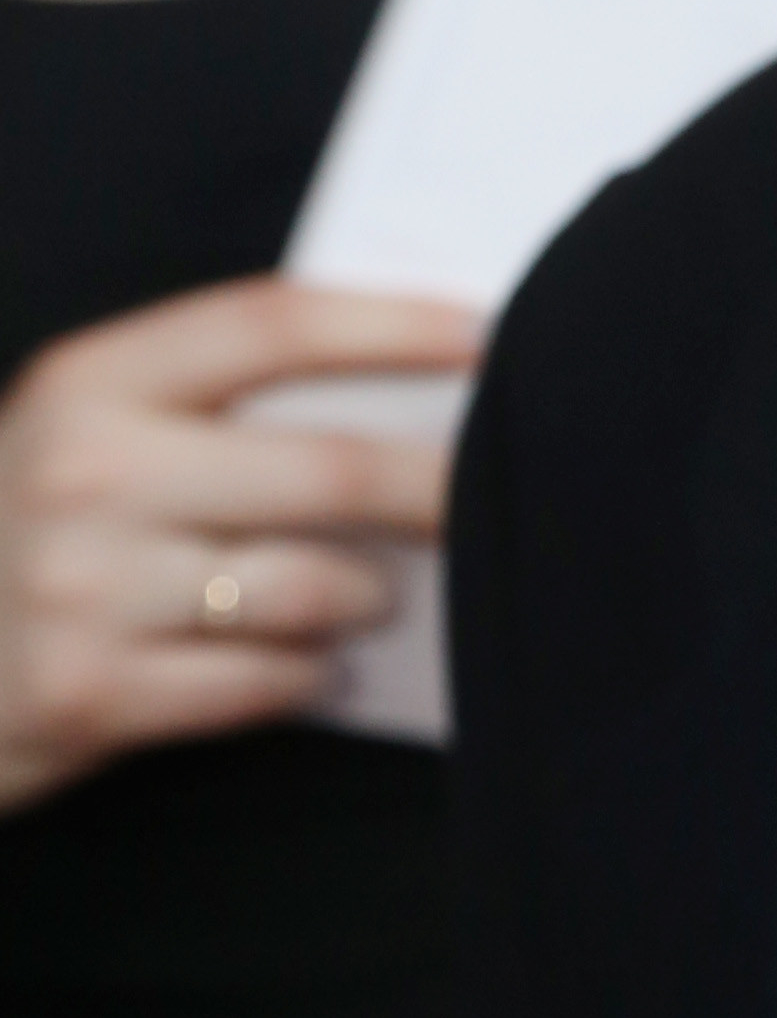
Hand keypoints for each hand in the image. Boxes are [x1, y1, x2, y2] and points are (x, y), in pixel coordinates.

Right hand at [0, 277, 482, 814]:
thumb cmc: (10, 534)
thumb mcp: (78, 434)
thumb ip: (205, 407)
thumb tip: (396, 395)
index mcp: (90, 381)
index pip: (273, 323)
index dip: (393, 323)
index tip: (485, 335)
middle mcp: (86, 473)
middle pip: (326, 466)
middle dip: (436, 485)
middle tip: (489, 494)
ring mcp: (84, 588)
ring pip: (308, 584)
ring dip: (368, 594)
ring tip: (374, 595)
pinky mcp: (90, 693)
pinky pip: (262, 680)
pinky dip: (305, 673)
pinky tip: (311, 666)